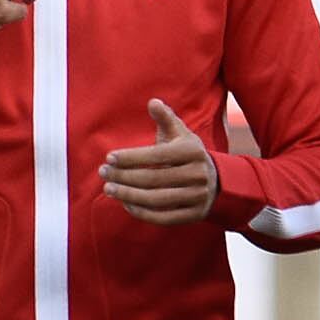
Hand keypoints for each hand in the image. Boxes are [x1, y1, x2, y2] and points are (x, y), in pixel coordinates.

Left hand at [99, 98, 217, 225]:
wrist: (217, 182)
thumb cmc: (188, 154)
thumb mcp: (181, 134)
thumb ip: (166, 118)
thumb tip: (152, 102)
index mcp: (192, 151)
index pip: (156, 155)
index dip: (131, 157)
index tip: (109, 158)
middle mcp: (198, 174)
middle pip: (153, 178)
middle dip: (124, 176)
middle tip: (103, 173)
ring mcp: (197, 196)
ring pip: (156, 199)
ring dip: (128, 195)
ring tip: (108, 189)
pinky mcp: (194, 215)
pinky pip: (163, 217)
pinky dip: (141, 211)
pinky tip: (125, 203)